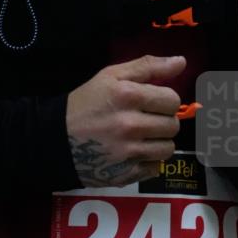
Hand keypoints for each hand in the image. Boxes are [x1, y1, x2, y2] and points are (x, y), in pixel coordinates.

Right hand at [66, 54, 185, 187]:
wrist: (57, 139)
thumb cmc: (86, 103)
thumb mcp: (111, 76)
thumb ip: (147, 67)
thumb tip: (181, 62)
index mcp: (128, 96)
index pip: (172, 100)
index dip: (164, 99)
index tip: (151, 101)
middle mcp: (130, 125)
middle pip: (173, 125)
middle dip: (162, 120)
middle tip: (145, 118)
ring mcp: (128, 153)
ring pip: (168, 149)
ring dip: (158, 142)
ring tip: (141, 136)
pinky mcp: (126, 175)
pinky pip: (155, 168)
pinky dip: (148, 161)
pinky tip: (132, 152)